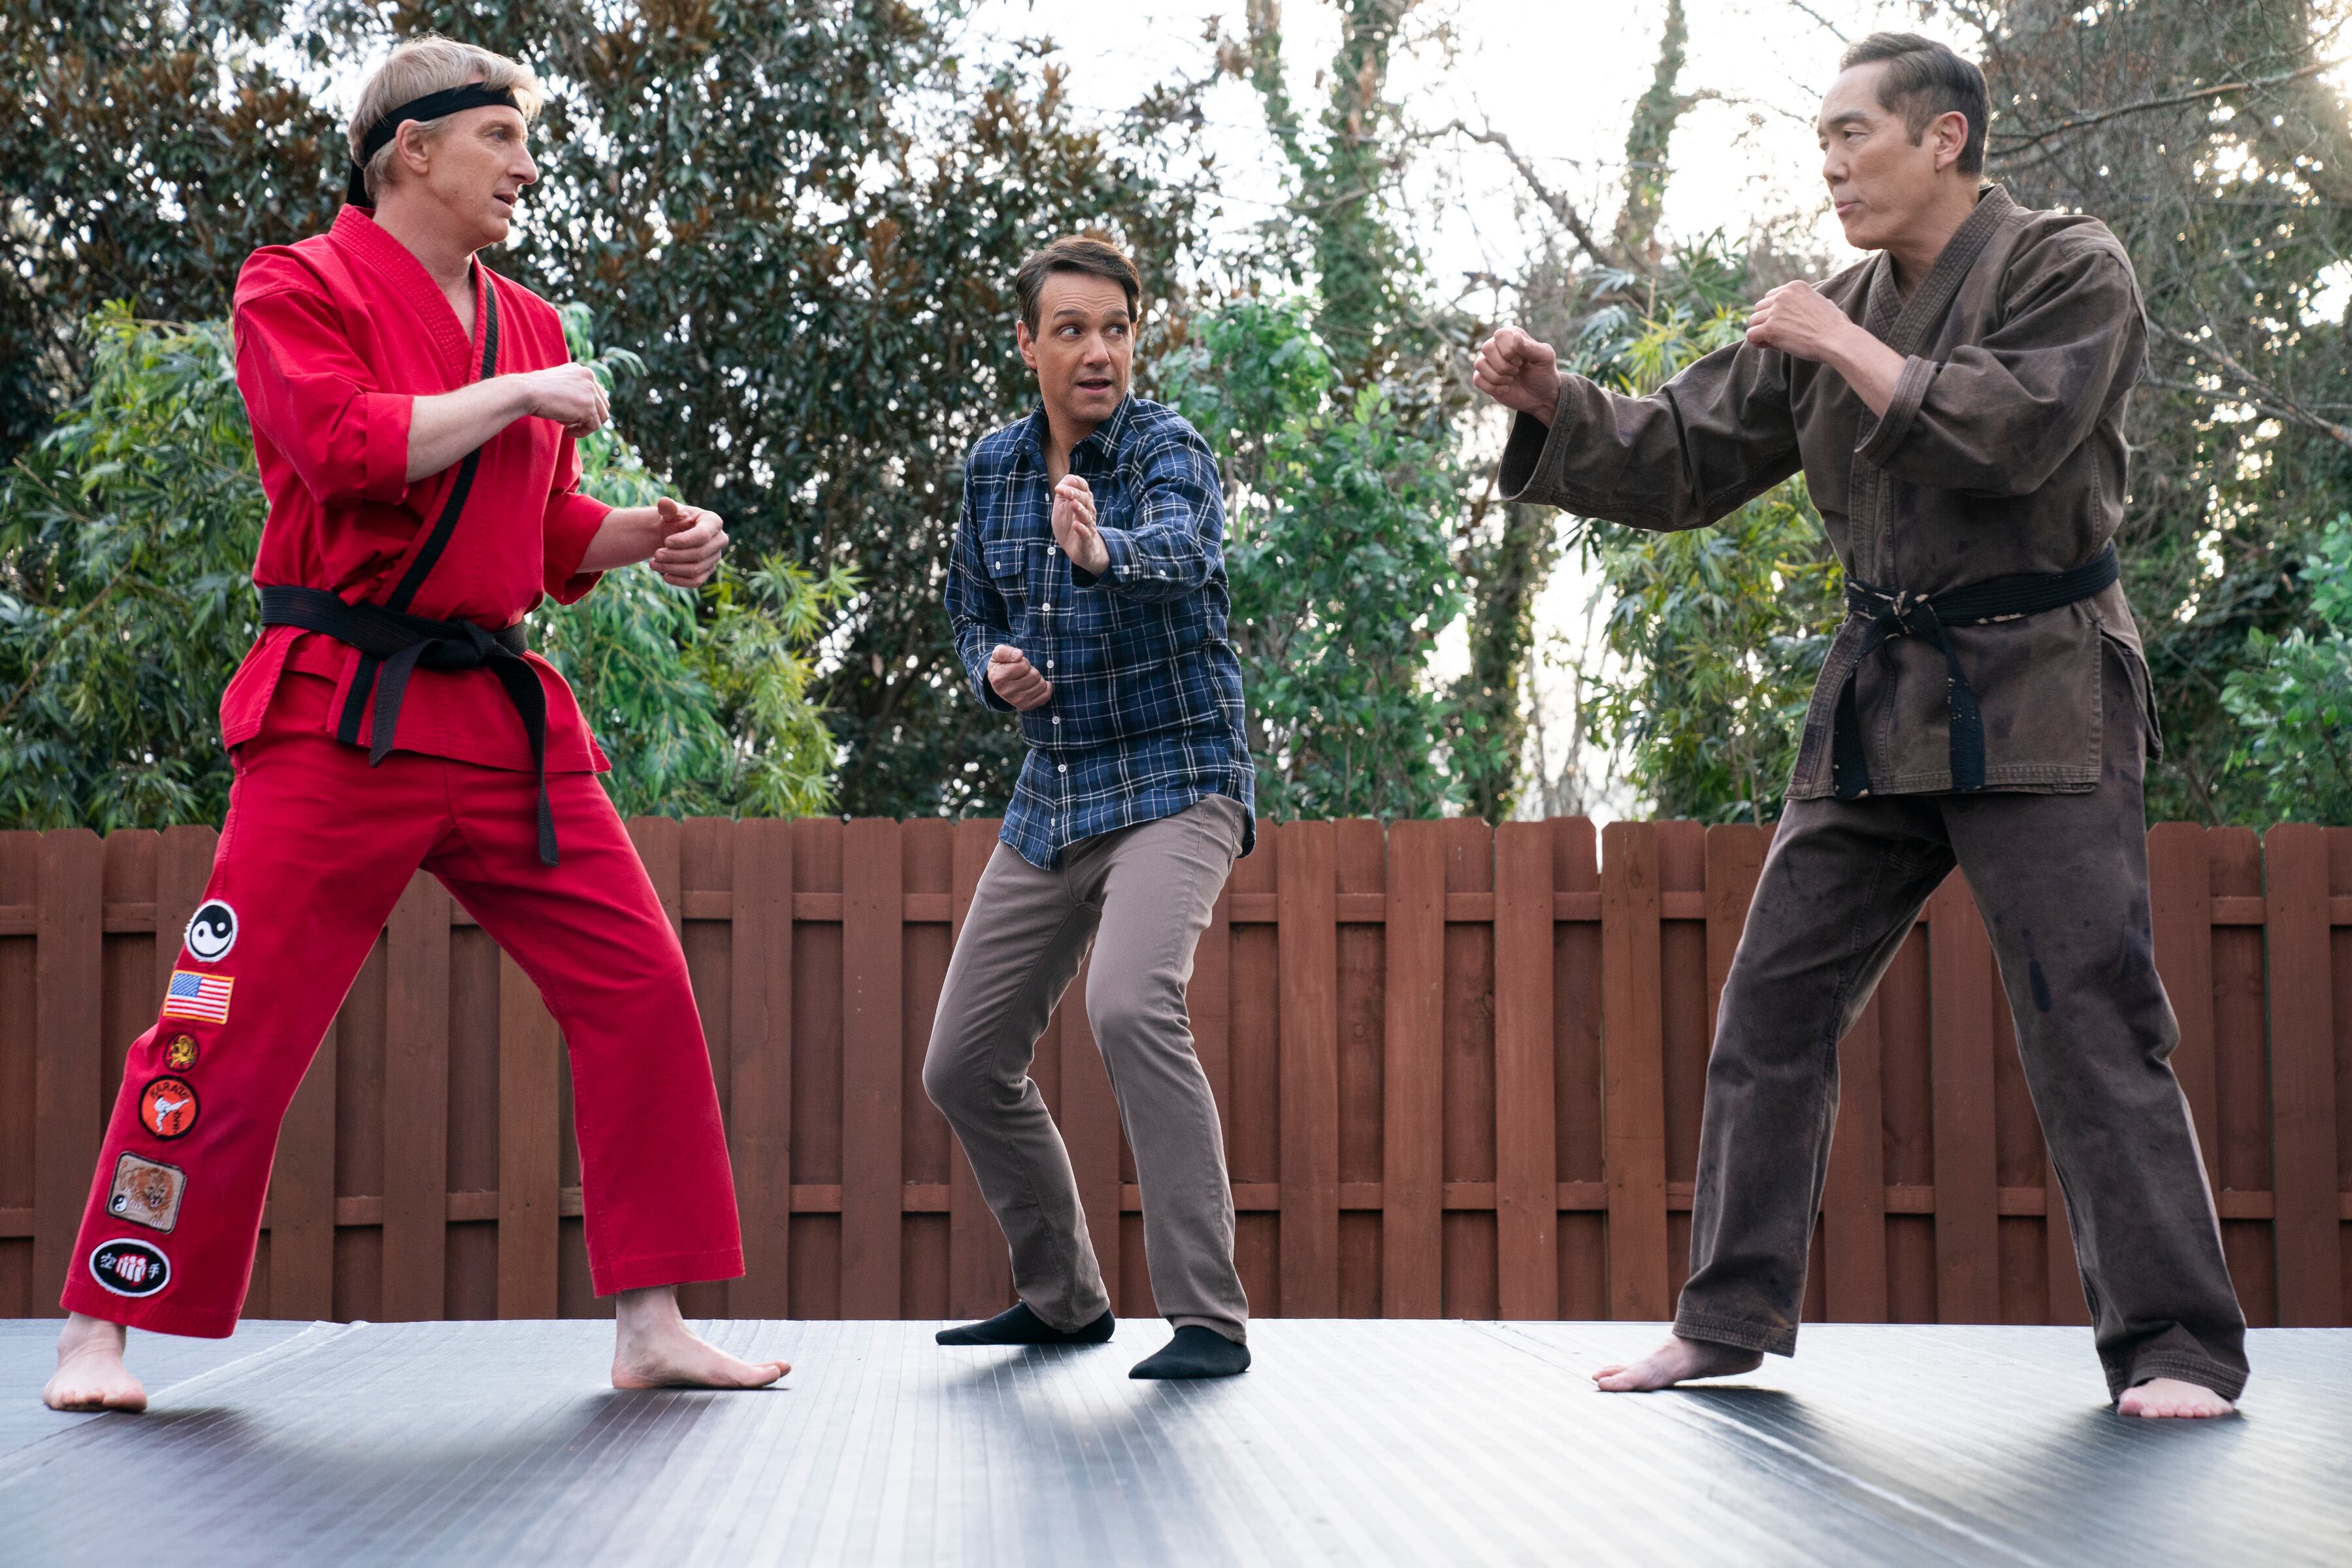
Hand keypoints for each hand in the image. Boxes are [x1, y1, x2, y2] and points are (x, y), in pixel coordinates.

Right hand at [514, 363, 609, 435]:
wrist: (525, 392)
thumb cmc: (535, 391)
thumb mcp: (558, 387)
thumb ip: (573, 393)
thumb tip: (585, 412)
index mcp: (582, 371)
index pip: (596, 393)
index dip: (587, 408)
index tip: (571, 416)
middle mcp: (590, 377)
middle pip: (602, 405)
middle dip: (589, 417)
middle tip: (570, 424)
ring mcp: (591, 391)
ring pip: (602, 416)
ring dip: (586, 425)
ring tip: (568, 428)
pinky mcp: (589, 406)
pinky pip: (594, 426)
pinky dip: (582, 432)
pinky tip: (567, 432)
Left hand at [650, 497, 726, 587]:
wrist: (673, 534)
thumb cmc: (674, 520)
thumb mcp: (671, 512)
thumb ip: (668, 507)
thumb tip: (664, 503)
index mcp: (713, 522)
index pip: (703, 535)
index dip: (684, 541)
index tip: (665, 542)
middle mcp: (720, 540)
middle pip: (699, 554)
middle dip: (675, 556)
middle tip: (655, 555)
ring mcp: (715, 557)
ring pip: (696, 569)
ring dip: (672, 568)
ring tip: (653, 564)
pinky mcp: (708, 571)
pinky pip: (696, 581)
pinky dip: (679, 581)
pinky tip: (664, 576)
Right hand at [986, 643, 1052, 710]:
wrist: (998, 681)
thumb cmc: (1001, 664)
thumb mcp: (998, 653)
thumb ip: (1006, 652)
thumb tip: (1019, 655)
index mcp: (998, 678)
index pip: (1024, 666)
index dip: (1024, 662)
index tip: (1018, 664)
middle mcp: (1006, 692)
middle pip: (1034, 675)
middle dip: (1032, 670)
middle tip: (1024, 671)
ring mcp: (1016, 701)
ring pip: (1041, 685)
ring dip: (1038, 678)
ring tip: (1028, 678)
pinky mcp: (1025, 706)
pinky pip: (1045, 696)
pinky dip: (1046, 688)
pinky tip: (1038, 684)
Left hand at [1050, 475, 1107, 575]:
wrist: (1078, 549)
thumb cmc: (1069, 525)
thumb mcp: (1062, 507)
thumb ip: (1062, 494)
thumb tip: (1060, 485)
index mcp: (1083, 501)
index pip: (1084, 487)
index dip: (1074, 484)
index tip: (1060, 487)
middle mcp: (1088, 511)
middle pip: (1085, 499)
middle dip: (1076, 494)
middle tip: (1066, 492)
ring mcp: (1088, 526)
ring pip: (1086, 515)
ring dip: (1079, 509)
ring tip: (1073, 504)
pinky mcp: (1086, 540)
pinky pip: (1086, 534)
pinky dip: (1081, 529)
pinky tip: (1076, 525)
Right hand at [1472, 326, 1562, 424]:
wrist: (1541, 397)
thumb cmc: (1544, 374)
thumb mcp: (1545, 358)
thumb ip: (1531, 346)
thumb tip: (1515, 336)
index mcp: (1511, 335)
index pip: (1500, 335)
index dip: (1510, 350)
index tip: (1523, 361)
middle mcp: (1497, 346)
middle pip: (1487, 348)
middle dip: (1504, 365)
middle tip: (1517, 370)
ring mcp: (1488, 362)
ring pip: (1479, 363)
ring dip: (1498, 377)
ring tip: (1511, 379)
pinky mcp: (1483, 378)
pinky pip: (1477, 379)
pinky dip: (1493, 387)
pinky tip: (1505, 388)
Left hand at [1744, 281, 1859, 363]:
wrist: (1837, 339)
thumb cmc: (1834, 326)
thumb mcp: (1822, 302)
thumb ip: (1807, 301)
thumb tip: (1802, 308)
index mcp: (1794, 287)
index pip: (1771, 297)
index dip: (1774, 313)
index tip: (1785, 323)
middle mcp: (1782, 295)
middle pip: (1759, 308)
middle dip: (1766, 321)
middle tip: (1780, 334)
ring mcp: (1775, 311)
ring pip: (1753, 321)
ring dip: (1761, 332)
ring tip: (1777, 341)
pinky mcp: (1770, 327)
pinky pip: (1751, 334)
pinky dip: (1757, 342)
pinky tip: (1770, 346)